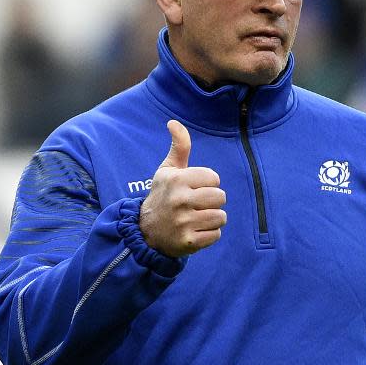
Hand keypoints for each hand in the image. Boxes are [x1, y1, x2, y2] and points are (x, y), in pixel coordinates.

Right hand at [138, 120, 226, 256]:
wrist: (145, 232)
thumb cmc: (162, 196)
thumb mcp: (167, 170)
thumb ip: (178, 147)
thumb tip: (173, 122)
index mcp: (176, 180)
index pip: (214, 178)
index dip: (208, 184)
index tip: (193, 189)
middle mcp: (179, 200)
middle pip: (220, 197)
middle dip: (212, 202)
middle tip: (196, 205)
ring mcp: (183, 222)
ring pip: (221, 216)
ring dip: (212, 219)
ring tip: (196, 218)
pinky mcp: (188, 242)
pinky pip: (216, 234)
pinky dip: (209, 234)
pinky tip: (195, 231)